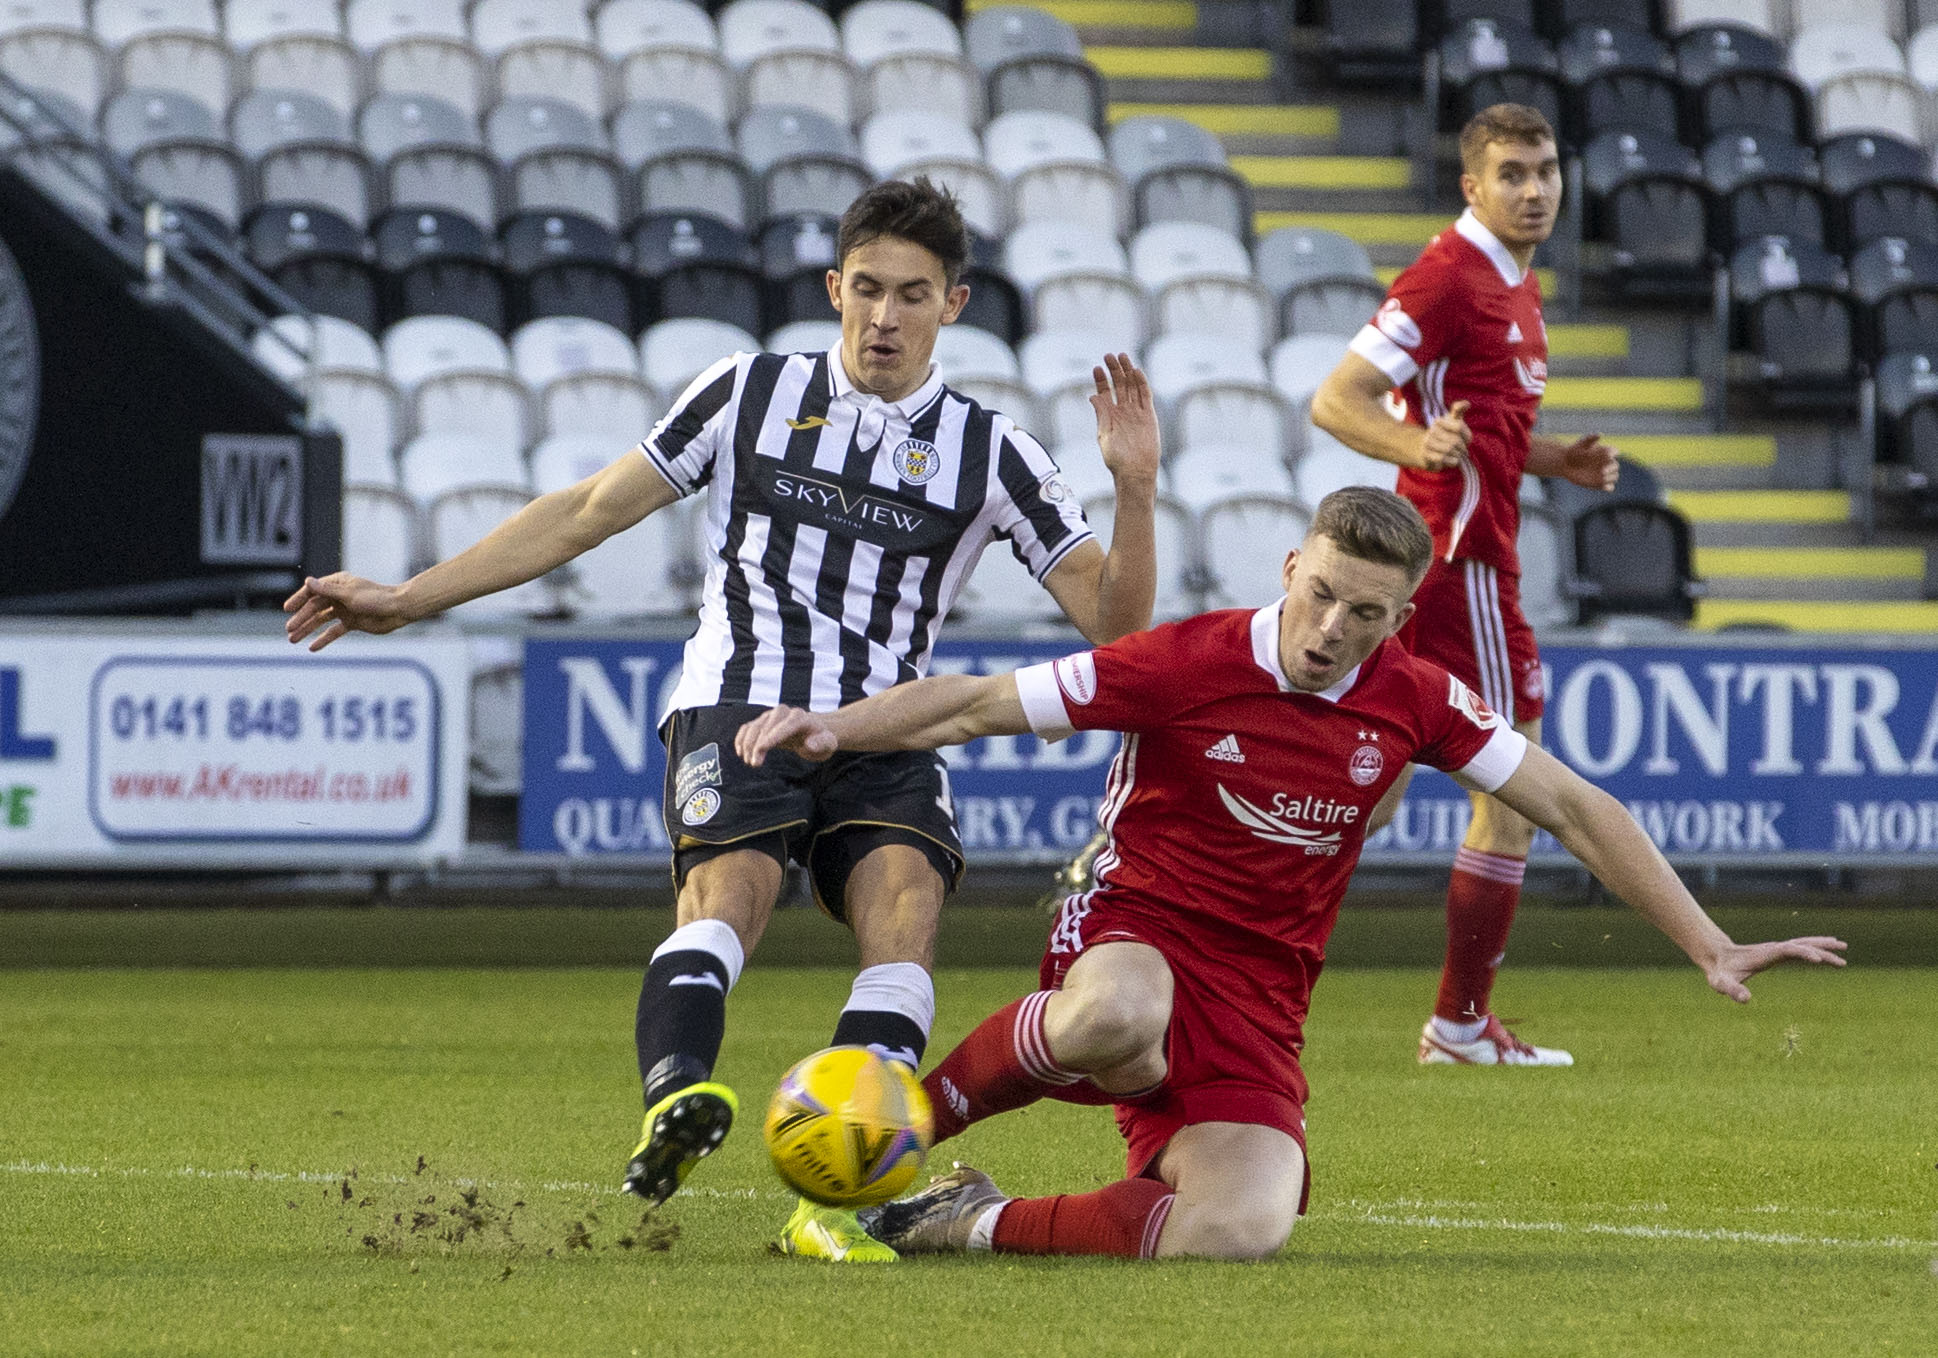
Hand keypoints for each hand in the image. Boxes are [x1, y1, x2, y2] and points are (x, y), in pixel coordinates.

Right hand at [283, 574, 413, 651]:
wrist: (398, 610)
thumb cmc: (376, 598)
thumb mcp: (349, 594)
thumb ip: (327, 590)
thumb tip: (308, 581)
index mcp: (338, 583)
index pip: (313, 591)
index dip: (299, 600)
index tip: (287, 610)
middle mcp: (339, 595)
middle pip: (315, 608)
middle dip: (301, 619)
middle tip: (289, 631)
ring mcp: (345, 609)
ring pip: (322, 620)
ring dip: (308, 630)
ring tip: (293, 640)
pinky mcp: (352, 622)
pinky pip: (334, 631)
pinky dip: (324, 639)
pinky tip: (312, 648)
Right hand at [734, 704, 838, 766]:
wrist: (814, 731)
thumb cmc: (822, 739)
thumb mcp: (829, 744)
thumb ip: (822, 743)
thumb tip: (809, 744)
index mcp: (801, 717)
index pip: (785, 724)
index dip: (773, 735)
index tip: (762, 748)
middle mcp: (784, 713)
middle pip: (766, 724)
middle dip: (758, 743)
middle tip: (754, 764)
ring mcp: (771, 716)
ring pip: (754, 726)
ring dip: (747, 743)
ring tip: (748, 761)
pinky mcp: (763, 722)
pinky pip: (748, 727)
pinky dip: (741, 738)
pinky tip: (740, 752)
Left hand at [1090, 353, 1159, 490]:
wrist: (1135, 471)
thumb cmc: (1116, 458)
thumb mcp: (1104, 434)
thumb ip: (1101, 414)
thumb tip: (1093, 396)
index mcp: (1110, 415)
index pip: (1105, 393)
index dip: (1101, 380)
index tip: (1096, 368)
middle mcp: (1123, 411)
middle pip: (1119, 385)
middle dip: (1114, 370)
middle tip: (1108, 356)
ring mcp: (1136, 412)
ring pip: (1132, 387)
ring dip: (1127, 372)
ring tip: (1121, 357)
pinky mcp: (1149, 416)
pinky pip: (1145, 396)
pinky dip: (1141, 383)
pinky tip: (1136, 371)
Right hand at [1417, 399, 1468, 470]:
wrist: (1426, 451)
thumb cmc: (1446, 435)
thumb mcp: (1453, 421)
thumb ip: (1459, 410)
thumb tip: (1467, 403)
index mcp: (1439, 421)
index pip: (1459, 427)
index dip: (1466, 436)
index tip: (1466, 439)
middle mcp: (1432, 430)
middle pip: (1455, 441)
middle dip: (1462, 448)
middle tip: (1463, 451)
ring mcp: (1427, 443)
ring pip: (1449, 449)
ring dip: (1457, 455)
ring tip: (1457, 455)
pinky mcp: (1426, 455)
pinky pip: (1442, 458)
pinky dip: (1451, 461)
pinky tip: (1452, 460)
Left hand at [1558, 433, 1619, 490]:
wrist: (1566, 463)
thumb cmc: (1574, 451)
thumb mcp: (1581, 444)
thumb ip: (1590, 439)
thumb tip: (1600, 434)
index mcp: (1605, 452)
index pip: (1614, 452)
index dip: (1612, 453)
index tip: (1606, 455)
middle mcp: (1607, 463)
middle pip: (1615, 466)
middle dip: (1611, 469)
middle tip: (1602, 471)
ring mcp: (1604, 473)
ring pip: (1614, 477)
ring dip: (1610, 478)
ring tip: (1602, 478)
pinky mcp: (1600, 483)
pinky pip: (1609, 487)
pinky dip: (1609, 487)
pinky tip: (1604, 487)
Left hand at [1702, 936, 1846, 1002]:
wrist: (1716, 957)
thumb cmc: (1719, 972)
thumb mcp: (1722, 983)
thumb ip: (1732, 990)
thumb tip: (1746, 1000)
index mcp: (1765, 955)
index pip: (1788, 950)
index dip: (1802, 953)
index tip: (1818, 959)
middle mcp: (1773, 949)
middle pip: (1802, 944)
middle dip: (1822, 949)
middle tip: (1843, 955)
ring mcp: (1776, 949)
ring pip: (1804, 944)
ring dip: (1823, 946)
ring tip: (1843, 948)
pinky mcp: (1777, 953)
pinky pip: (1800, 949)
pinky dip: (1815, 949)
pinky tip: (1825, 954)